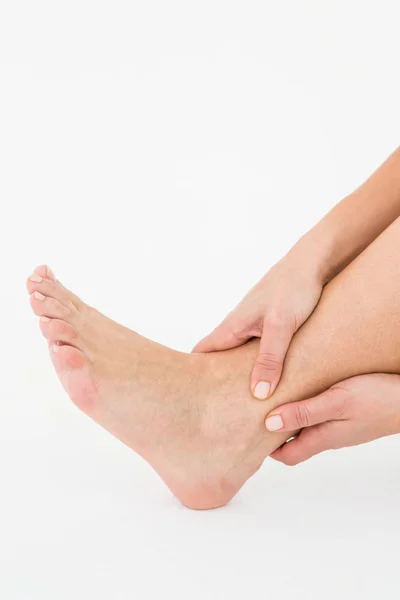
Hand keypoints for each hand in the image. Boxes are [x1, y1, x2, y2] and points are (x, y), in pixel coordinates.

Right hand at [193, 253, 322, 398]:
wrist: (313, 261)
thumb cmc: (294, 289)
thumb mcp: (282, 326)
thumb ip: (270, 359)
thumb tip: (256, 394)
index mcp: (233, 327)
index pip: (200, 352)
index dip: (191, 374)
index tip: (188, 398)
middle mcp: (238, 326)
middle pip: (217, 357)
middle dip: (213, 380)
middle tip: (214, 408)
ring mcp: (253, 324)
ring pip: (237, 354)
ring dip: (237, 374)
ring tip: (239, 400)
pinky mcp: (269, 323)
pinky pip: (254, 349)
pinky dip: (256, 365)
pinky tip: (268, 378)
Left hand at [266, 374, 399, 464]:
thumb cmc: (376, 399)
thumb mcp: (335, 402)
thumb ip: (304, 413)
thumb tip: (269, 424)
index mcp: (323, 437)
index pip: (286, 455)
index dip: (265, 449)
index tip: (247, 434)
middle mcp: (329, 435)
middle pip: (293, 442)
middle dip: (272, 433)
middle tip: (253, 414)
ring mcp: (341, 426)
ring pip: (306, 429)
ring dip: (289, 419)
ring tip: (272, 400)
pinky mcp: (350, 414)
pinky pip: (320, 417)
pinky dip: (305, 409)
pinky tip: (301, 390)